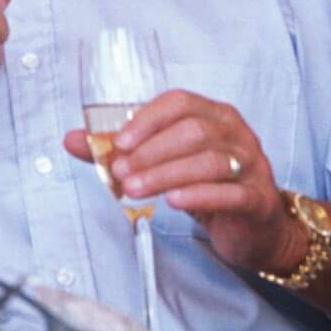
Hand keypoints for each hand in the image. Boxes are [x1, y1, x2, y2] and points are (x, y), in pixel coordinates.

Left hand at [61, 89, 298, 275]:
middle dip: (151, 152)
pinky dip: (199, 195)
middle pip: (194, 131)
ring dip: (166, 175)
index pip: (179, 102)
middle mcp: (236, 133)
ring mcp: (252, 164)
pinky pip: (231, 192)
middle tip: (121, 173)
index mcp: (213, 114)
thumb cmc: (206, 186)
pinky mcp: (258, 198)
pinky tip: (173, 202)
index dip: (148, 119)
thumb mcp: (164, 164)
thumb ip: (121, 151)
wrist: (252, 228)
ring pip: (210, 161)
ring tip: (135, 191)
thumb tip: (72, 139)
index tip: (120, 143)